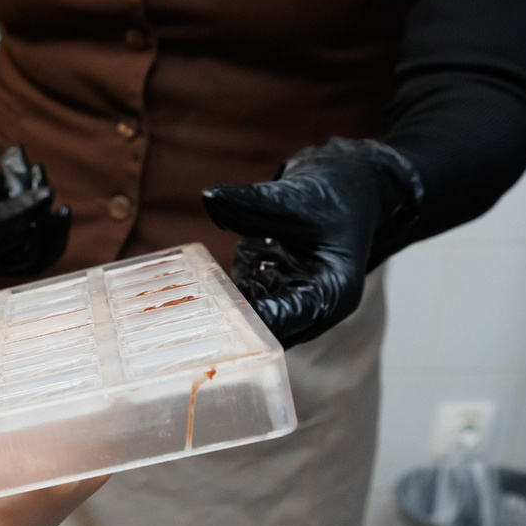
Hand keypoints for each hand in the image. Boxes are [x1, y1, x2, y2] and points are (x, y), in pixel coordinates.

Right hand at [0, 133, 69, 276]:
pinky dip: (54, 238)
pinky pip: (37, 260)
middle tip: (37, 169)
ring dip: (48, 223)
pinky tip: (63, 214)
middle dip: (34, 206)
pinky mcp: (6, 263)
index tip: (47, 192)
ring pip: (30, 257)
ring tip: (47, 186)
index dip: (20, 210)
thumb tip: (3, 157)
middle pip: (14, 240)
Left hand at [201, 139, 421, 347]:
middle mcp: (314, 311)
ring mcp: (289, 307)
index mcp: (334, 292)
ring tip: (181, 319)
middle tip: (191, 324)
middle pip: (271, 332)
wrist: (344, 193)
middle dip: (235, 328)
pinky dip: (218, 306)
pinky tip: (185, 302)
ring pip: (253, 327)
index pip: (294, 316)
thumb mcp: (297, 196)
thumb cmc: (333, 196)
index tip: (226, 314)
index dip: (261, 317)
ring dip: (222, 321)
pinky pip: (241, 310)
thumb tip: (210, 198)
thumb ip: (254, 201)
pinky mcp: (268, 297)